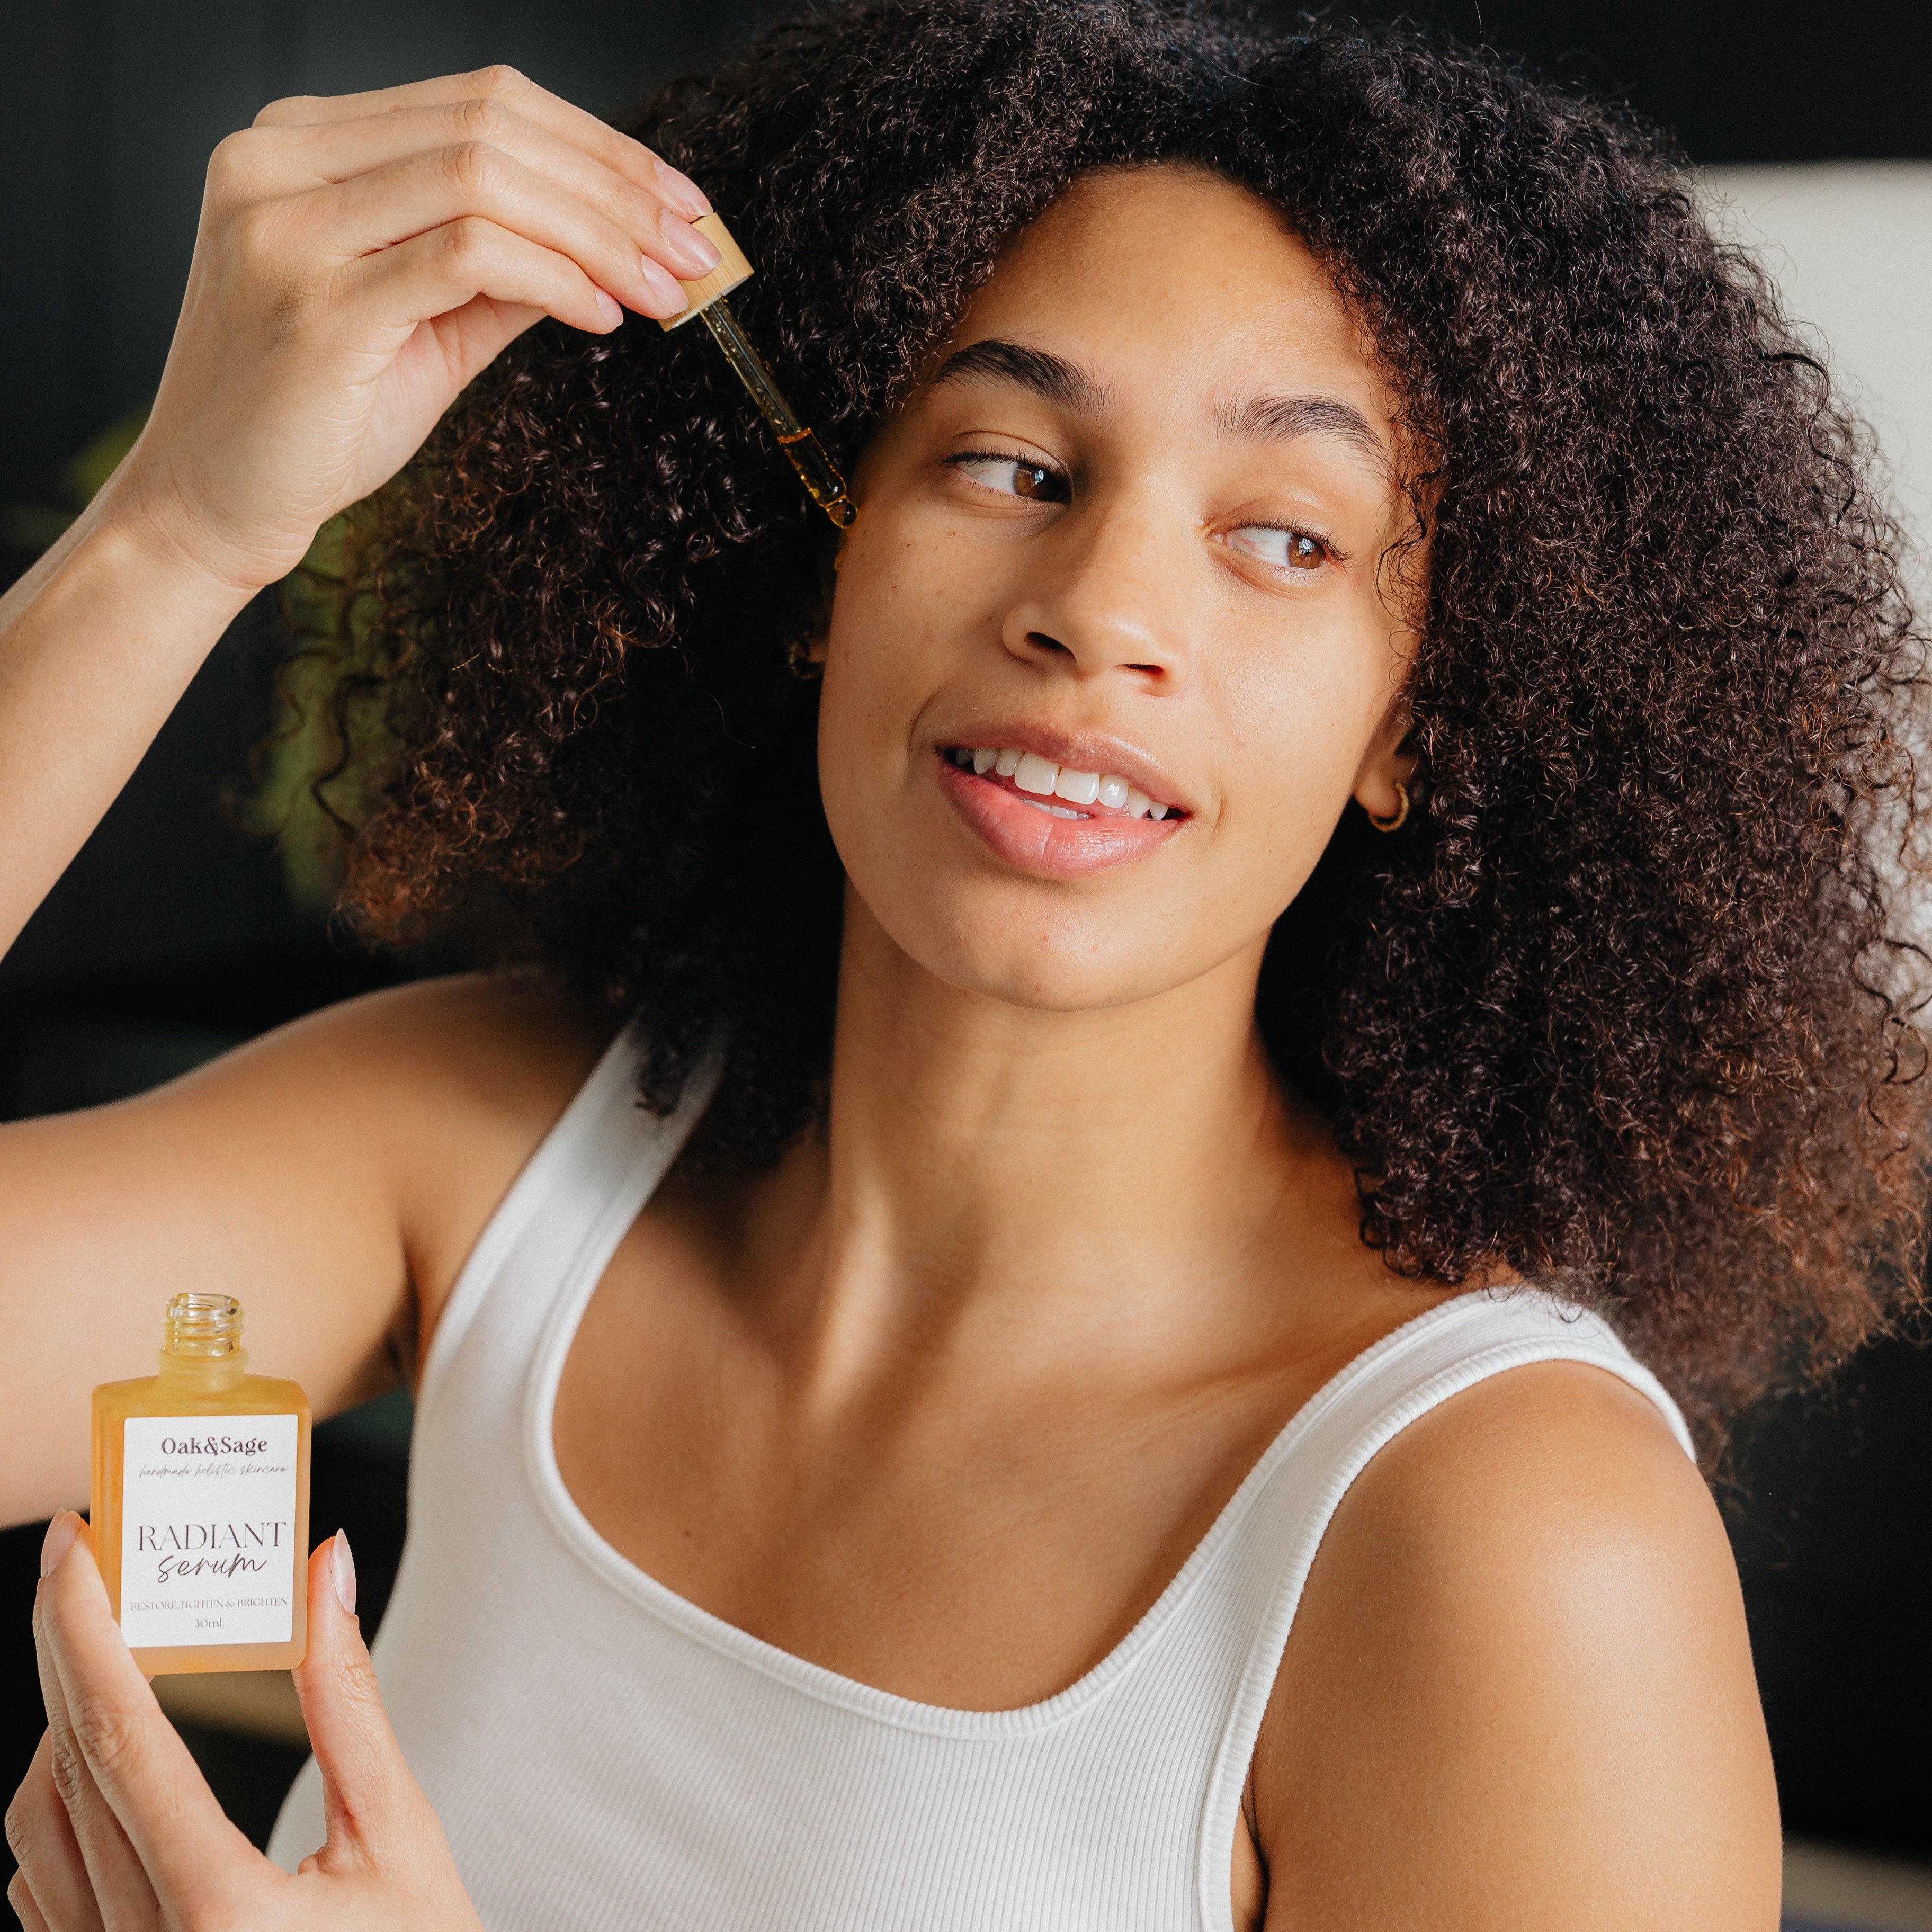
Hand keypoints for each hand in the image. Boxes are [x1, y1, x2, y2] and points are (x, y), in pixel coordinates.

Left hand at [7, 1515, 480, 1931]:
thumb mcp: (401, 1840)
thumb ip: (351, 1699)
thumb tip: (327, 1569)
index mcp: (219, 1913)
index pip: (122, 1735)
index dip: (85, 1627)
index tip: (73, 1543)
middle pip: (69, 1768)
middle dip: (67, 1645)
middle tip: (82, 1557)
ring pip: (36, 1832)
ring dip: (61, 1725)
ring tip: (106, 1649)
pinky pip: (42, 1893)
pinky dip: (59, 1808)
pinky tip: (102, 1762)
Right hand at [110, 65, 717, 594]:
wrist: (215, 499)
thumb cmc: (317, 414)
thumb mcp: (424, 321)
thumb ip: (501, 269)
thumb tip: (613, 245)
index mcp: (302, 145)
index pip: (480, 103)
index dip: (597, 145)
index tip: (679, 201)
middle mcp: (282, 160)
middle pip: (492, 128)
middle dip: (618, 188)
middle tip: (698, 248)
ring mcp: (289, 225)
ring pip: (485, 180)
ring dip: (602, 234)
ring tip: (667, 287)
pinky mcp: (317, 303)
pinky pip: (470, 257)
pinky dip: (558, 280)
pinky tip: (603, 317)